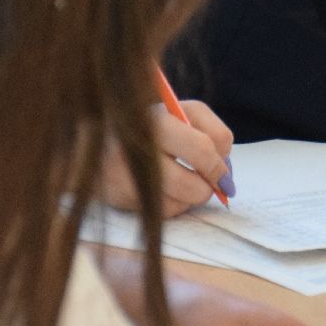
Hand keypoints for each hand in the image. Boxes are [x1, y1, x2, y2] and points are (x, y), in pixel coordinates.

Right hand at [101, 100, 234, 216]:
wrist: (100, 135)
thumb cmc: (155, 123)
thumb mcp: (185, 113)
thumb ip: (214, 132)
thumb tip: (226, 170)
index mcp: (156, 119)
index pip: (202, 148)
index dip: (220, 165)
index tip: (224, 172)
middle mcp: (134, 148)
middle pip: (192, 186)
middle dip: (209, 187)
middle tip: (213, 183)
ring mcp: (122, 176)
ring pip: (179, 204)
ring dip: (191, 196)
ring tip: (186, 180)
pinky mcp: (117, 197)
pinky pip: (162, 212)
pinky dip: (173, 204)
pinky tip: (167, 189)